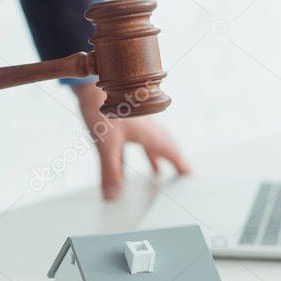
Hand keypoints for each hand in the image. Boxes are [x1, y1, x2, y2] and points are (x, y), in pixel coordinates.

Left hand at [73, 81, 189, 198]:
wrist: (90, 84)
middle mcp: (147, 127)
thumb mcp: (107, 145)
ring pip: (151, 142)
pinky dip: (135, 151)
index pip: (171, 152)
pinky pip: (135, 139)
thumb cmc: (103, 110)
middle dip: (173, 160)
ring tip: (157, 171)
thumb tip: (111, 196)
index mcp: (150, 133)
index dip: (181, 165)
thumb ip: (110, 171)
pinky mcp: (124, 119)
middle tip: (181, 173)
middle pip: (166, 145)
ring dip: (155, 156)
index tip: (190, 176)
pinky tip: (125, 162)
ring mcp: (137, 122)